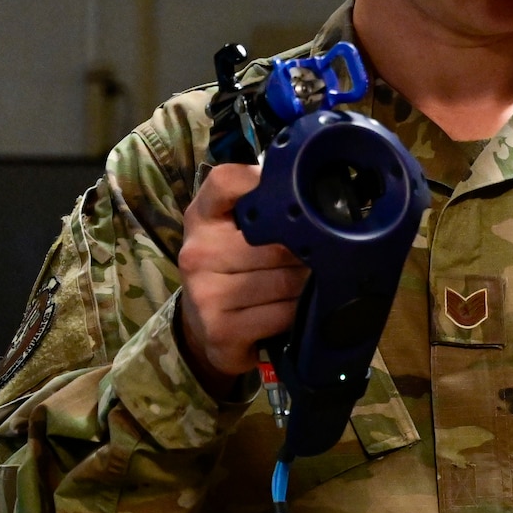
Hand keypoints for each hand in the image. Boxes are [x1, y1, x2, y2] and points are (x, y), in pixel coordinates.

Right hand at [177, 163, 308, 393]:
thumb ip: (262, 205)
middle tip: (311, 259)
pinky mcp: (221, 331)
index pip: (227, 181)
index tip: (291, 194)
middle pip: (278, 243)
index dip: (262, 181)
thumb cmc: (231, 267)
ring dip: (304, 286)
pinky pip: (283, 314)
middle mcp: (197, 253)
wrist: (207, 327)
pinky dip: (296, 315)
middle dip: (305, 254)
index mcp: (202, 217)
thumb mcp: (235, 229)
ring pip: (286, 281)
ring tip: (301, 286)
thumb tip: (315, 189)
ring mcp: (205, 294)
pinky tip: (289, 313)